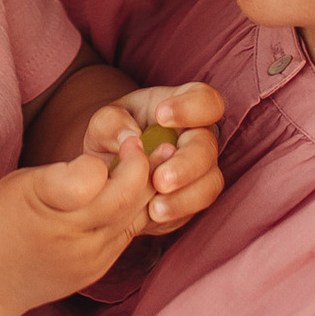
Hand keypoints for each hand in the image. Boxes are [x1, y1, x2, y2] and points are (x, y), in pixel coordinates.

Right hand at [0, 134, 157, 315]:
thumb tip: (108, 164)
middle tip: (161, 143)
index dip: (116, 157)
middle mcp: (76, 240)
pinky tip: (142, 194)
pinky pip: (127, 236)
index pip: (98, 179)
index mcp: (52, 210)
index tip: (125, 138)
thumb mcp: (22, 185)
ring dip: (150, 190)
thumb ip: (65, 175)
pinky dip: (137, 212)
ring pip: (135, 219)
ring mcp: (90, 260)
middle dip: (146, 169)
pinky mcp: (97, 270)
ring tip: (162, 163)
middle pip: (126, 200)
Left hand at [86, 81, 223, 236]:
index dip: (192, 107)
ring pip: (210, 183)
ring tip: (155, 208)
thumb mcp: (104, 123)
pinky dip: (176, 213)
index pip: (206, 100)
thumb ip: (111, 123)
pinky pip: (195, 208)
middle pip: (208, 147)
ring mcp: (200, 171)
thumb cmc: (114, 136)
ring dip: (185, 197)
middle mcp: (198, 138)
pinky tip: (153, 215)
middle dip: (186, 165)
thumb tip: (129, 137)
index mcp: (182, 109)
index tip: (161, 115)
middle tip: (160, 179)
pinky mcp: (193, 199)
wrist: (110, 171)